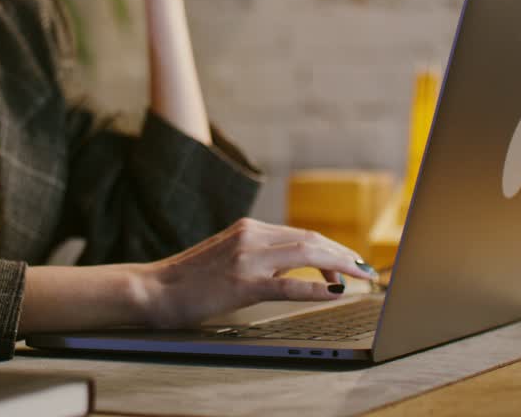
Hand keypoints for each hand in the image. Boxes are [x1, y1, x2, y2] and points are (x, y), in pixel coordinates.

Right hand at [137, 218, 377, 328]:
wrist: (154, 289)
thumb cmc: (190, 280)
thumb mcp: (230, 257)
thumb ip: (263, 258)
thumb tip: (298, 271)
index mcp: (249, 228)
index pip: (303, 234)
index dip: (333, 249)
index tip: (352, 263)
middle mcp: (251, 236)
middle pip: (312, 240)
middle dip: (344, 256)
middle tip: (366, 272)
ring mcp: (247, 257)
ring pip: (307, 254)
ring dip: (340, 266)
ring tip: (360, 279)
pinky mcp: (242, 282)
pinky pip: (288, 284)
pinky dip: (316, 287)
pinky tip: (335, 292)